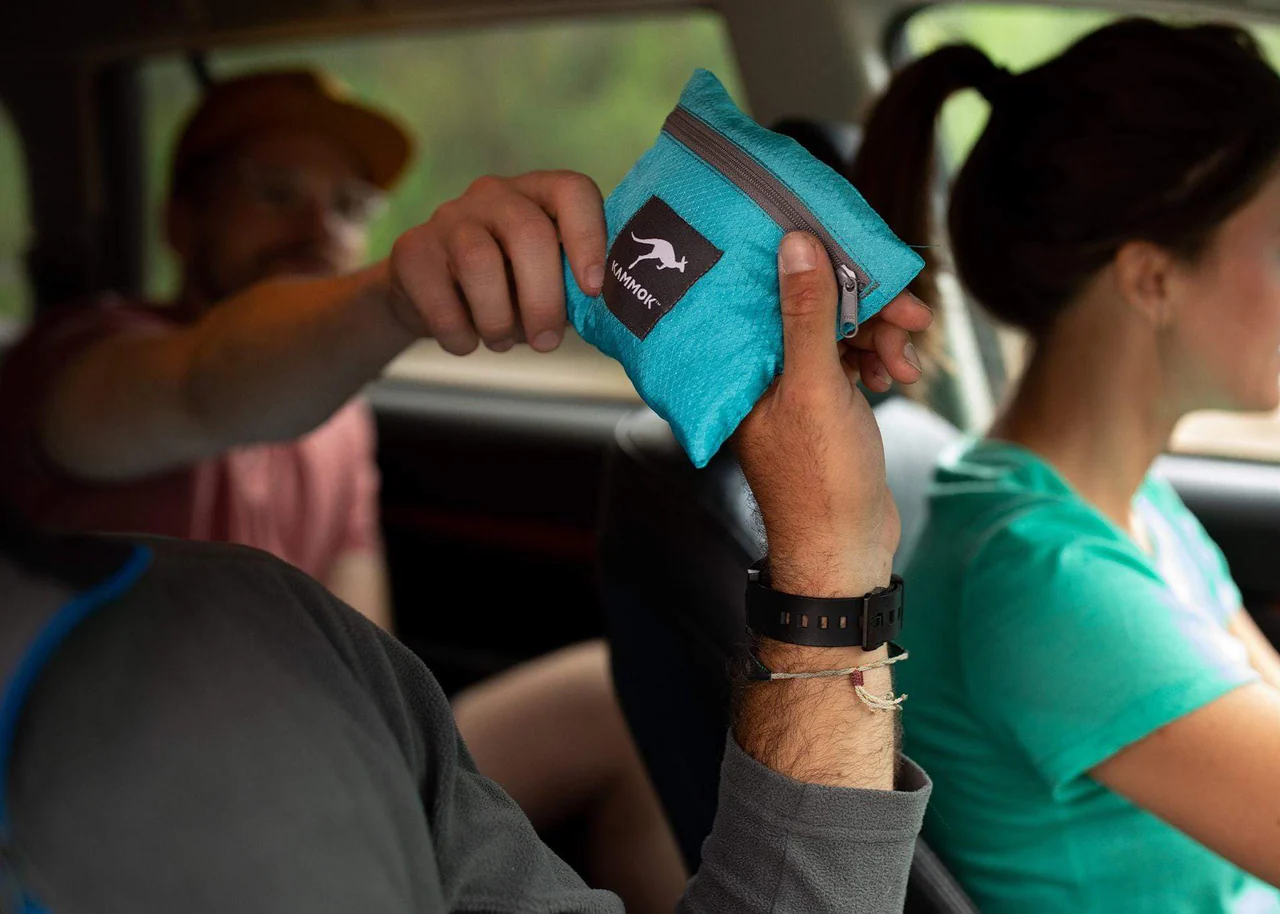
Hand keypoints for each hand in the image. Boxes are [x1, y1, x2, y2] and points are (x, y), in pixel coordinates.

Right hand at [388, 171, 606, 354]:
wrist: (431, 295)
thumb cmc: (508, 290)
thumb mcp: (546, 284)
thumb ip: (574, 289)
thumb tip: (607, 316)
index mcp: (539, 194)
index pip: (572, 191)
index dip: (589, 237)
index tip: (594, 288)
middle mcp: (494, 194)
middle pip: (528, 233)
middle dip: (543, 298)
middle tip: (546, 341)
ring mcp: (449, 217)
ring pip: (479, 262)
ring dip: (497, 319)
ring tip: (501, 341)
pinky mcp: (412, 249)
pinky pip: (439, 296)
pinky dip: (460, 333)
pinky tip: (467, 341)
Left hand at [734, 232, 932, 596]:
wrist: (846, 546)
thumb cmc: (820, 477)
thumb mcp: (815, 387)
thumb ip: (806, 316)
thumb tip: (795, 244)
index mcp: (742, 363)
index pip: (771, 287)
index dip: (815, 261)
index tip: (861, 251)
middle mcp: (762, 369)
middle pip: (814, 305)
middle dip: (867, 305)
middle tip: (911, 313)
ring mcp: (795, 385)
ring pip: (841, 330)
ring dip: (881, 335)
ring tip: (905, 360)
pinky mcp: (824, 400)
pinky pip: (852, 357)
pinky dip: (878, 359)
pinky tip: (896, 376)